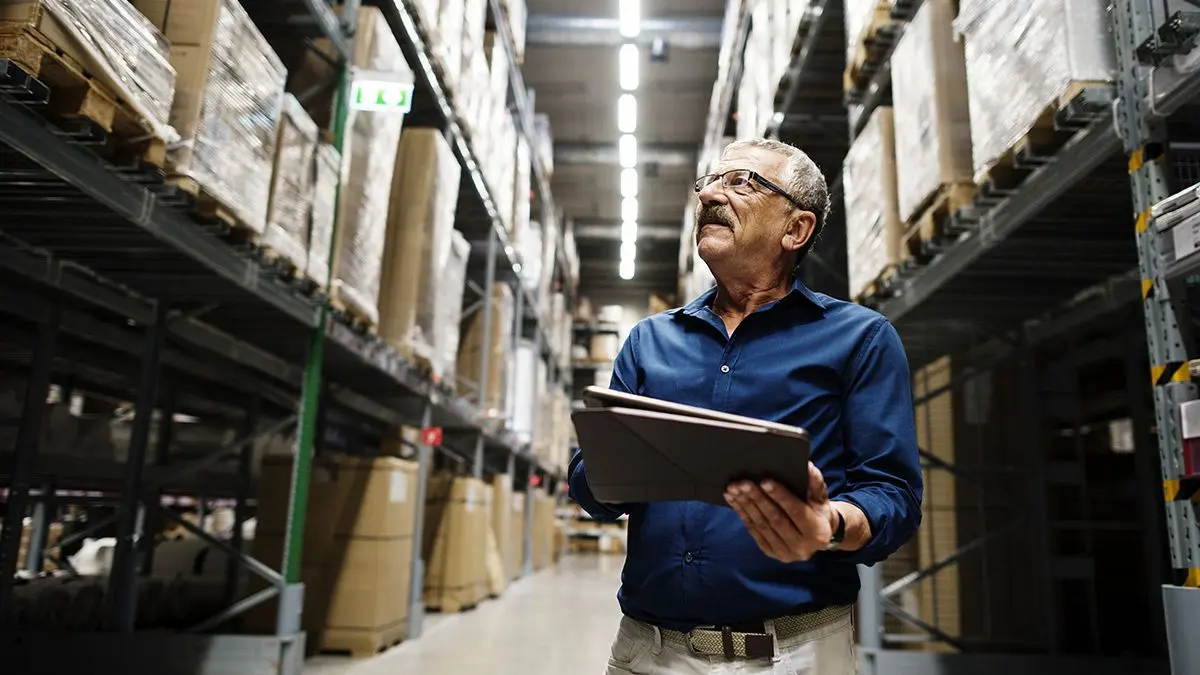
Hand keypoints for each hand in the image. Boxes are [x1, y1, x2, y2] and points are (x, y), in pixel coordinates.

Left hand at [724, 463, 838, 562]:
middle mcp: (801, 546)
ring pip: (761, 525)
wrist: (816, 536)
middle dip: (757, 499)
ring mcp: (785, 552)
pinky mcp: (770, 552)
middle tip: (742, 482)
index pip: (796, 512)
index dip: (780, 496)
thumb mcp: (821, 497)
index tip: (764, 480)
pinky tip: (733, 499)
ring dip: (745, 505)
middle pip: (775, 519)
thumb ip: (815, 482)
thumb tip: (807, 466)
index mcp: (817, 531)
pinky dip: (742, 514)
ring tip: (733, 488)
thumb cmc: (817, 510)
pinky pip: (753, 531)